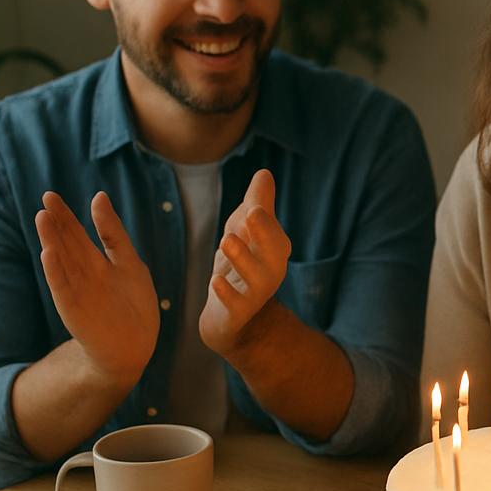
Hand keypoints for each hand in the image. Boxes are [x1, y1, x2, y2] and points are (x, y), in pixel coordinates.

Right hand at [34, 191, 158, 387]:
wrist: (133, 347)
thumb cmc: (134, 306)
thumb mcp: (130, 263)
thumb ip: (114, 233)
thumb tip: (99, 196)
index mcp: (98, 263)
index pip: (80, 234)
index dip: (68, 216)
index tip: (52, 195)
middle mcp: (84, 275)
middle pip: (69, 244)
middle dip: (58, 222)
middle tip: (46, 199)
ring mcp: (78, 291)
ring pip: (62, 261)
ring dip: (52, 240)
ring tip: (42, 217)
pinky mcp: (74, 309)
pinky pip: (62, 287)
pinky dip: (55, 270)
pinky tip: (47, 253)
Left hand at [199, 169, 290, 357]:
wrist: (231, 317)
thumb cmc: (240, 266)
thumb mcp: (246, 233)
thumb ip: (256, 205)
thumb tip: (264, 173)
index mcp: (273, 252)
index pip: (274, 236)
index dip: (265, 223)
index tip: (254, 206)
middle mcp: (269, 273)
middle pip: (273, 254)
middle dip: (264, 234)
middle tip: (251, 212)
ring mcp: (254, 295)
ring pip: (255, 278)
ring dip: (242, 258)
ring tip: (227, 239)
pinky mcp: (236, 313)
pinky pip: (235, 304)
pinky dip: (226, 293)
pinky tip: (216, 281)